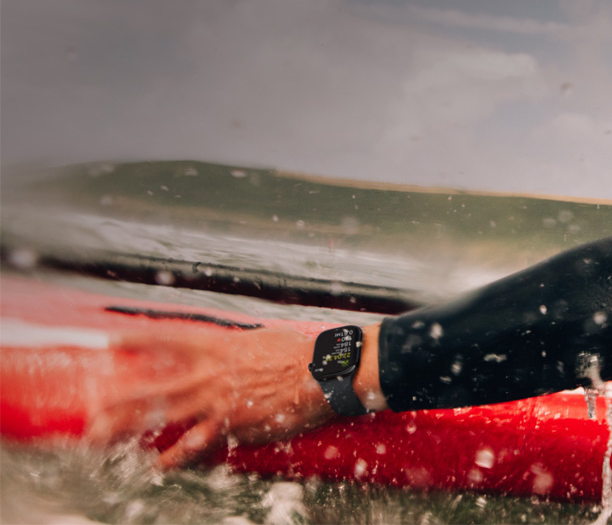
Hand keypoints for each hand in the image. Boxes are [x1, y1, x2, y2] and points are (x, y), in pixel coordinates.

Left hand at [86, 326, 334, 468]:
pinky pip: (198, 444)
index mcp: (220, 348)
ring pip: (167, 417)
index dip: (139, 341)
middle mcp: (212, 375)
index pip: (170, 341)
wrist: (324, 374)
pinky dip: (177, 456)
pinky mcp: (234, 426)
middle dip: (121, 398)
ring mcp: (220, 403)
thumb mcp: (263, 339)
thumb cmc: (300, 352)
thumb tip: (227, 351)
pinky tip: (158, 465)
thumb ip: (238, 348)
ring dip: (132, 429)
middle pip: (156, 387)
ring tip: (104, 438)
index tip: (111, 343)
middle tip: (93, 408)